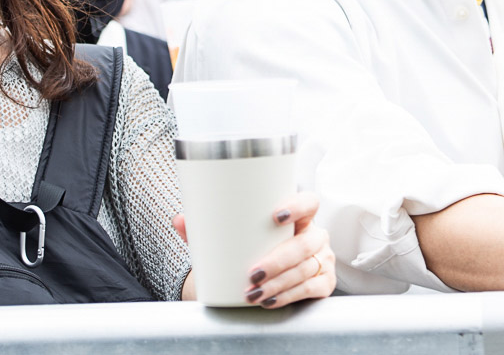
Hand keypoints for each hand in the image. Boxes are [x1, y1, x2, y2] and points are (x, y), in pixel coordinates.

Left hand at [172, 192, 335, 307]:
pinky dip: (289, 296)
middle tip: (253, 273)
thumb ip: (206, 227)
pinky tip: (271, 300)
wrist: (266, 274)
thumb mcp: (234, 236)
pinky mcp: (324, 283)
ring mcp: (322, 259)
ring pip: (306, 269)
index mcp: (298, 216)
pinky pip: (311, 289)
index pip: (309, 202)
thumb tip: (179, 220)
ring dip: (280, 284)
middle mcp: (314, 235)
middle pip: (305, 243)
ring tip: (255, 292)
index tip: (275, 215)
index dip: (298, 206)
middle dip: (279, 260)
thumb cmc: (254, 247)